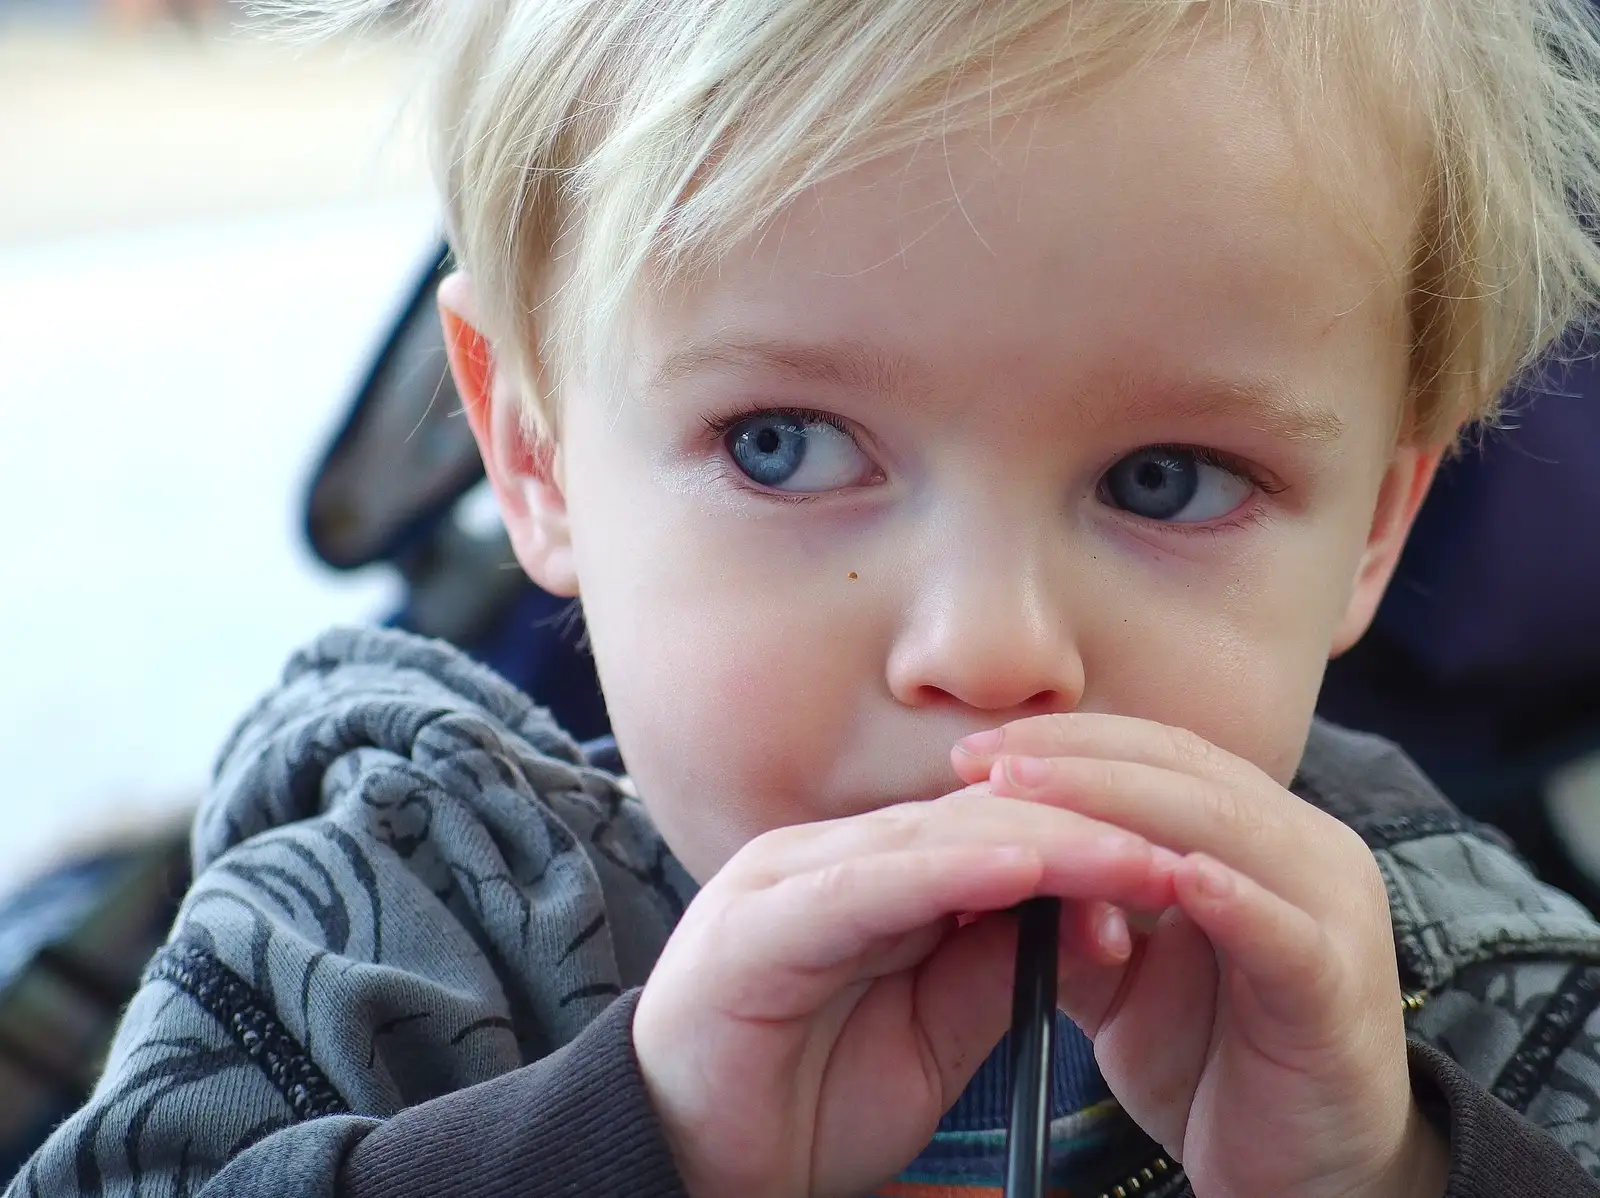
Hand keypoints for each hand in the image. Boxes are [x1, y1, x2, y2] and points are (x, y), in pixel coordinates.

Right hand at [632, 786, 1178, 1197]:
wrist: (692, 1166)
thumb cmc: (808, 1103)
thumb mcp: (934, 1039)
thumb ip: (993, 968)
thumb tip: (1085, 917)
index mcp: (868, 879)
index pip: (987, 832)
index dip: (1085, 839)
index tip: (1176, 862)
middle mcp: (826, 860)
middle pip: (969, 821)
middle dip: (1081, 831)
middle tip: (1178, 850)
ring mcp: (787, 881)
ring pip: (929, 839)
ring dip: (1040, 843)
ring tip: (1132, 857)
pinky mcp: (757, 923)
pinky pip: (868, 886)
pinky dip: (952, 873)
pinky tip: (1027, 870)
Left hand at [951, 714, 1449, 1197]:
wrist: (1310, 1176)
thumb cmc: (1215, 1059)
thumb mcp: (1119, 976)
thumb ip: (1069, 912)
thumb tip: (982, 858)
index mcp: (1256, 831)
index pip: (1158, 752)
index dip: (1067, 741)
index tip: (971, 751)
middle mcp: (1306, 849)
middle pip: (1186, 771)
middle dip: (1076, 760)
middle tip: (984, 764)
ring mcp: (1332, 913)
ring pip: (1225, 828)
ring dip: (1123, 805)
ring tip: (1033, 794)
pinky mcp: (1339, 990)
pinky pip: (1281, 933)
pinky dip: (1231, 901)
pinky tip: (1175, 880)